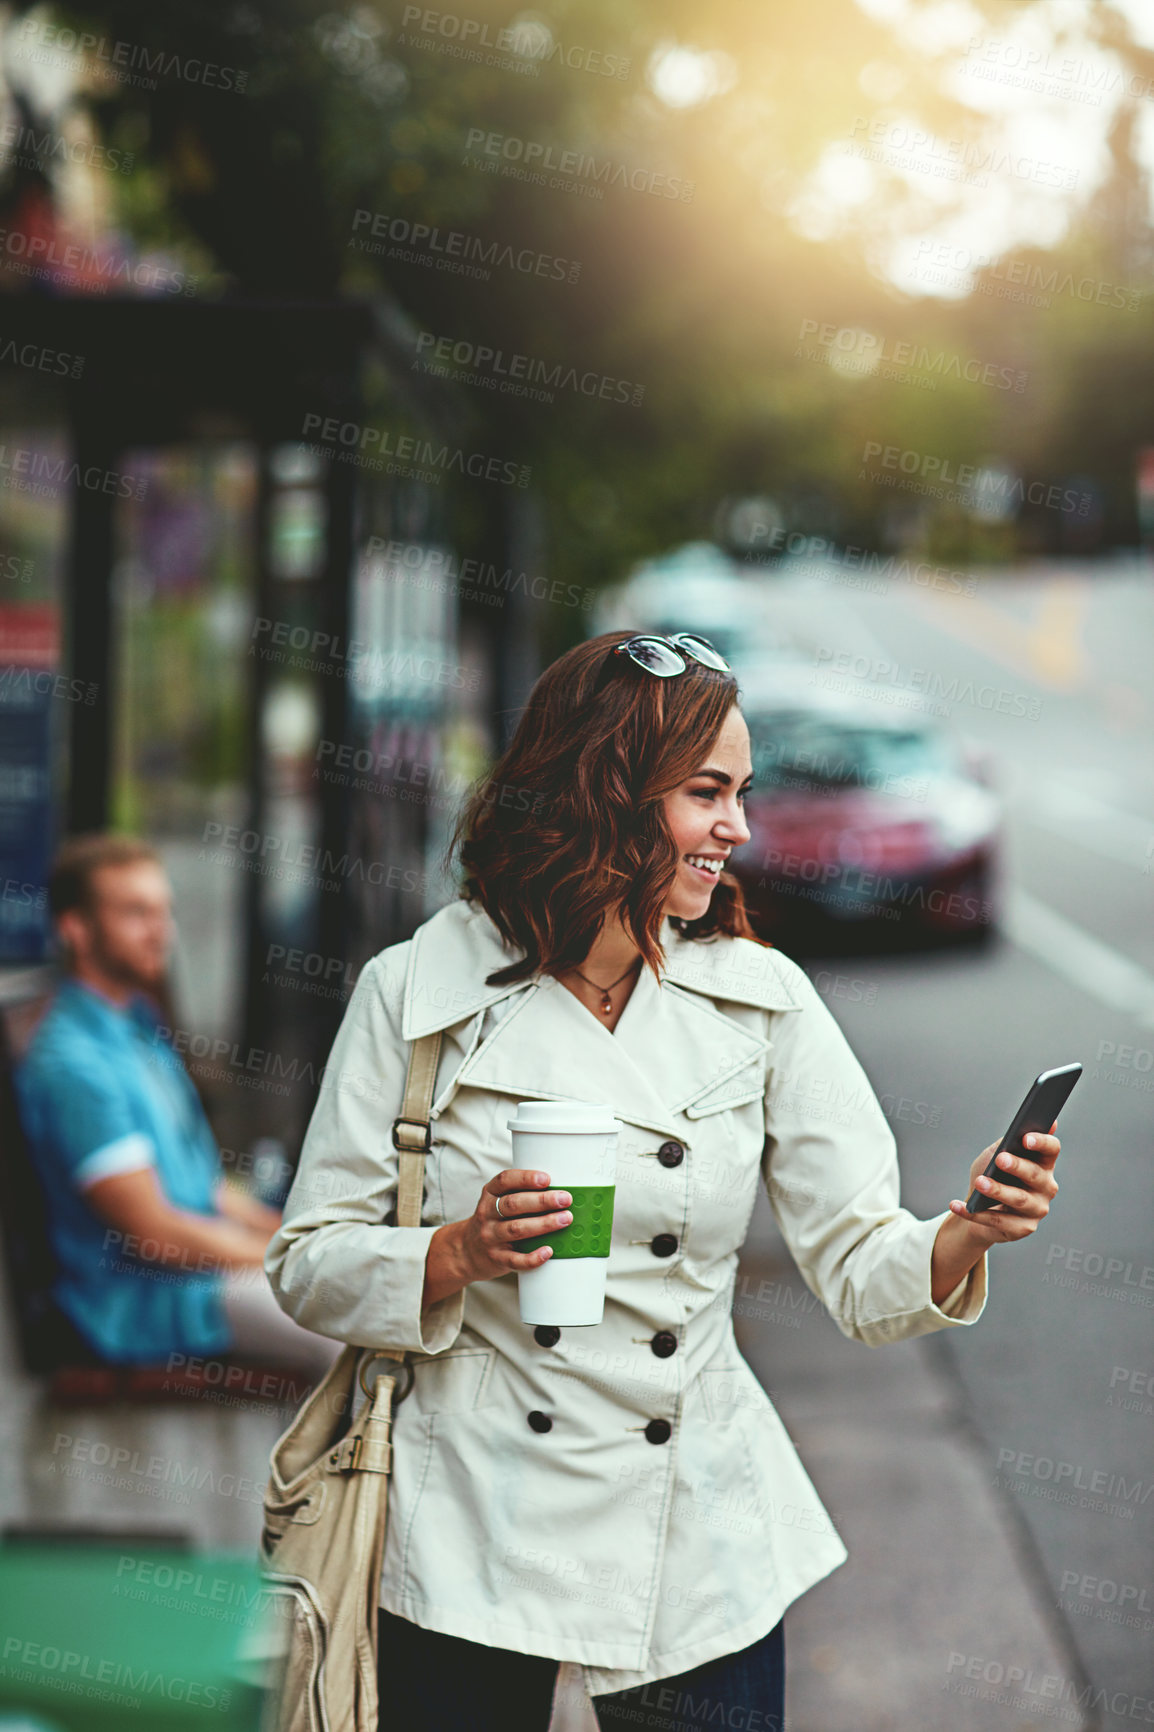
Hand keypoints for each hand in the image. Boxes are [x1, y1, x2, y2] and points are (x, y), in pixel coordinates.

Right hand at [422, 1170, 572, 1308]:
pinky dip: (533, 1257)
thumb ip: (520, 1193)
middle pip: (513, 1204)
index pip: (505, 1181)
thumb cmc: (493, 1221)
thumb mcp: (497, 1201)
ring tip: (565, 1219)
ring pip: (516, 1229)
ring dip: (543, 1224)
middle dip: (541, 1201)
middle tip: (564, 1199)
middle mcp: (487, 1214)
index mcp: (490, 1194)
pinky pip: (515, 1260)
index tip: (546, 1179)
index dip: (526, 1178)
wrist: (467, 1251)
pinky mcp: (496, 1259)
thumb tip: (558, 1189)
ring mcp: (490, 1237)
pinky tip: (548, 1251)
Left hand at [948, 1121, 1060, 1243]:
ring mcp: (1038, 1209)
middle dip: (1018, 1166)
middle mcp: (1047, 1187)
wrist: (978, 1207)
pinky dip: (975, 1214)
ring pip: (1019, 1199)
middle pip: (1035, 1175)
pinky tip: (957, 1205)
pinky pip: (998, 1221)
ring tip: (980, 1182)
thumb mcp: (993, 1156)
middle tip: (1000, 1159)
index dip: (1042, 1142)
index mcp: (1043, 1164)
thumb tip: (1012, 1135)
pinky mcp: (1024, 1228)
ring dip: (998, 1190)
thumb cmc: (991, 1175)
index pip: (1051, 1149)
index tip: (1025, 1138)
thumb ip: (1003, 1145)